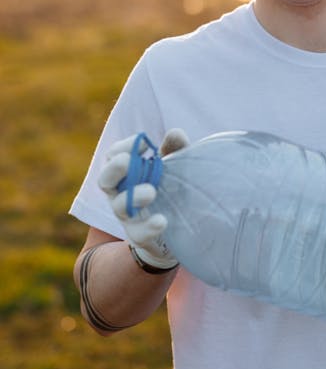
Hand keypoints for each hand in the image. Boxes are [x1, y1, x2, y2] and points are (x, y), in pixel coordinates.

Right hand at [98, 129, 189, 268]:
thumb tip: (176, 132)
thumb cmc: (169, 189)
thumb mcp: (173, 167)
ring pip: (118, 206)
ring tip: (151, 191)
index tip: (144, 143)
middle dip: (114, 169)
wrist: (177, 229)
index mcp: (124, 173)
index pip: (112, 156)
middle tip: (128, 161)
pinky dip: (148, 226)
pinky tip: (161, 220)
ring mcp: (127, 216)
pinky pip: (138, 233)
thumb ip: (174, 150)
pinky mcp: (138, 236)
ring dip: (133, 196)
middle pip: (105, 180)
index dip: (123, 147)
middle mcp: (119, 193)